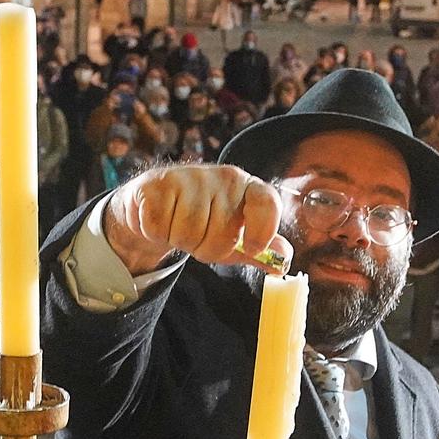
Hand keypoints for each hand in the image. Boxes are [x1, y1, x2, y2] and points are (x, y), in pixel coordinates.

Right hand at [102, 163, 288, 275]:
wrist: (155, 204)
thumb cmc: (201, 222)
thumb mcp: (234, 237)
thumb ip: (261, 250)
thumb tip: (283, 262)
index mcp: (247, 187)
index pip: (267, 202)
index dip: (264, 231)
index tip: (252, 249)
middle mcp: (222, 176)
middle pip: (220, 234)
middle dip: (206, 248)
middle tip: (198, 237)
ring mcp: (189, 176)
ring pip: (188, 233)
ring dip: (180, 242)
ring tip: (178, 228)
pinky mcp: (157, 183)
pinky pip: (159, 227)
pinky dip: (156, 234)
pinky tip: (160, 221)